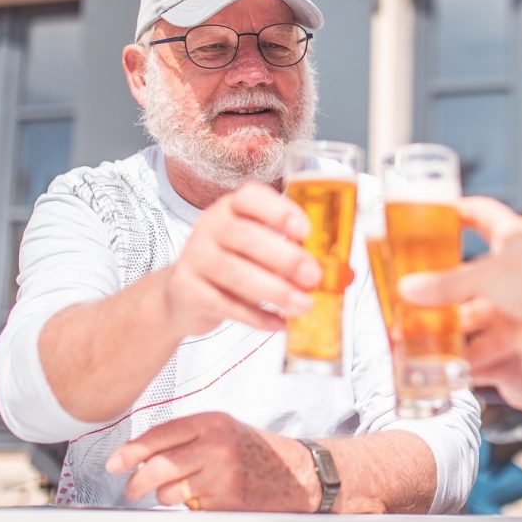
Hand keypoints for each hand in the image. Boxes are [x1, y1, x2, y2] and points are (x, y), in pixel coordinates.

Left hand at [106, 412, 317, 511]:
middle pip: (159, 467)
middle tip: (131, 489)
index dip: (131, 451)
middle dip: (137, 482)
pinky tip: (211, 497)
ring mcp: (222, 475)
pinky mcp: (227, 502)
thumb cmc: (254, 452)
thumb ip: (186, 437)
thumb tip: (139, 456)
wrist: (298, 474)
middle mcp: (216, 446)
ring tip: (187, 491)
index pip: (161, 435)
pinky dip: (192, 506)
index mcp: (213, 422)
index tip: (114, 464)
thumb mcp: (223, 430)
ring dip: (168, 497)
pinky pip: (190, 508)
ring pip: (169, 493)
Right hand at [162, 182, 321, 336]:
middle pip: (244, 236)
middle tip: (313, 276)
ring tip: (303, 305)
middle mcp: (210, 227)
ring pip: (234, 273)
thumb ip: (290, 252)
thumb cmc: (234, 263)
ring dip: (274, 291)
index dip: (279, 211)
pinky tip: (279, 323)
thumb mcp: (258, 247)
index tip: (305, 231)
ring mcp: (195, 257)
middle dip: (284, 257)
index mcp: (232, 208)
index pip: (250, 197)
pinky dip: (256, 316)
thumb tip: (336, 272)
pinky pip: (225, 304)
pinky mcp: (188, 290)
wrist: (184, 293)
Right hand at [402, 196, 521, 355]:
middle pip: (472, 269)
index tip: (432, 215)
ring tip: (420, 332)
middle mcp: (516, 266)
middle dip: (443, 283)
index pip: (480, 213)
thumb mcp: (486, 275)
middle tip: (413, 289)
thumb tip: (408, 289)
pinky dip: (469, 354)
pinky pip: (489, 343)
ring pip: (478, 311)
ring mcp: (521, 300)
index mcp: (511, 235)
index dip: (457, 211)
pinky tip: (446, 364)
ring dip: (453, 323)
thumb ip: (446, 285)